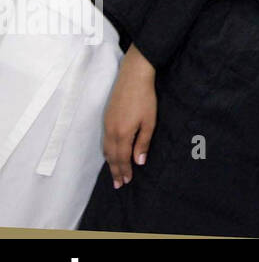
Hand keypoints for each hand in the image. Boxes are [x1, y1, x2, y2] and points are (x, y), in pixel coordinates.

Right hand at [102, 44, 156, 188]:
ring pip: (106, 149)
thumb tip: (139, 161)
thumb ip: (143, 142)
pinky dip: (107, 152)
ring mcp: (106, 124)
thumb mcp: (149, 121)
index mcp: (122, 134)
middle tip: (118, 184)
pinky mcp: (106, 117)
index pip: (122, 158)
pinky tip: (110, 154)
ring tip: (114, 173)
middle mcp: (111, 131)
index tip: (126, 182)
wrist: (133, 77)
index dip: (124, 171)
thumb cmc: (145, 98)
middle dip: (115, 171)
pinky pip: (104, 141)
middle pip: (111, 156)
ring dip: (110, 163)